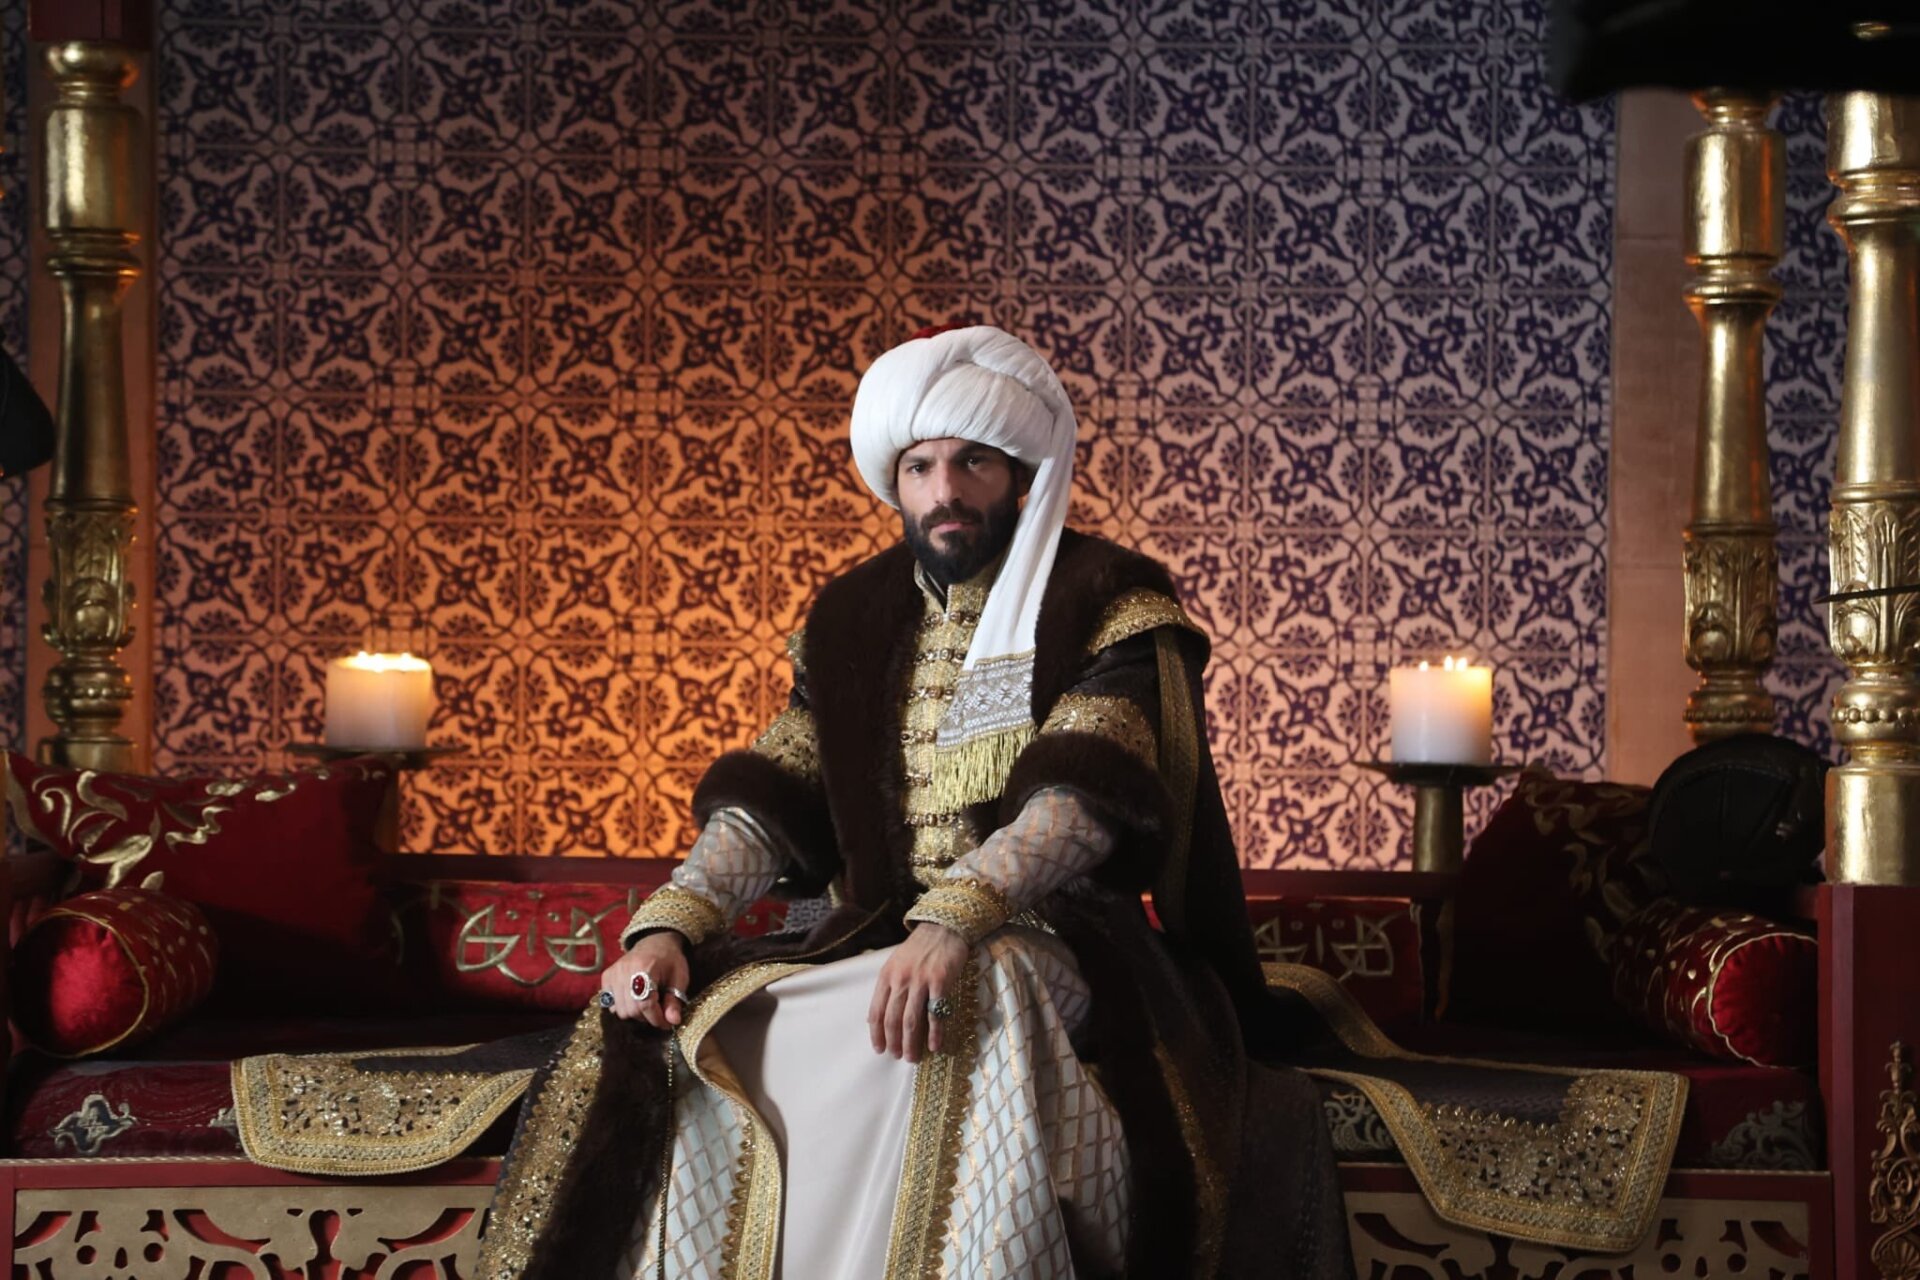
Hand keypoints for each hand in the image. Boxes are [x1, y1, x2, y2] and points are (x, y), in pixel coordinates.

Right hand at [602, 931, 690, 1028]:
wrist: (655, 941)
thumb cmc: (670, 960)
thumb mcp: (679, 978)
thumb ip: (674, 1000)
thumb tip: (673, 1022)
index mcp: (645, 968)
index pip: (645, 1004)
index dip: (657, 1019)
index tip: (667, 1024)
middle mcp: (624, 970)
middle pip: (631, 1010)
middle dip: (647, 1017)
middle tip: (658, 1013)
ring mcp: (613, 973)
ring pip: (619, 1010)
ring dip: (635, 1014)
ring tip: (647, 1005)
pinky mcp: (606, 976)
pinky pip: (610, 1003)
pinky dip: (622, 1006)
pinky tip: (634, 999)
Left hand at [868, 923, 967, 1062]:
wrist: (943, 928)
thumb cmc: (919, 948)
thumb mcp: (896, 963)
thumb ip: (888, 987)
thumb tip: (878, 1017)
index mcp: (886, 976)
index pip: (876, 1011)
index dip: (876, 1034)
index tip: (879, 1049)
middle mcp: (900, 979)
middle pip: (892, 1020)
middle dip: (893, 1042)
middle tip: (897, 1057)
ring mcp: (921, 981)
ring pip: (911, 1020)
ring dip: (911, 1043)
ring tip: (912, 1057)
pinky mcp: (940, 982)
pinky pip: (935, 1014)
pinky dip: (934, 1033)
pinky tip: (934, 1046)